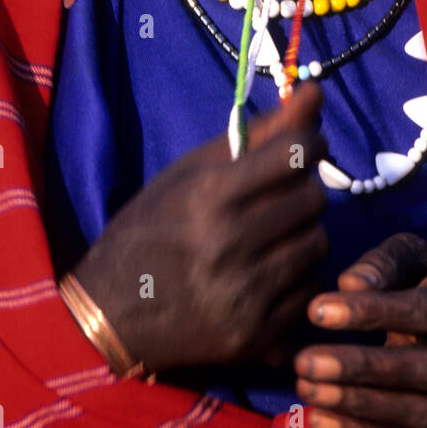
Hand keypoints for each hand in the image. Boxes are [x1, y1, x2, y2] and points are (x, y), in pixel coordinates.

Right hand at [72, 83, 327, 374]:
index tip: (303, 147)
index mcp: (208, 196)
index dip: (309, 142)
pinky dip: (298, 277)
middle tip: (278, 197)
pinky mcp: (255, 335)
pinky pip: (310, 290)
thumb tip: (316, 92)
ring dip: (302, 234)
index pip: (297, 153)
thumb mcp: (189, 173)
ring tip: (271, 236)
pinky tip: (269, 273)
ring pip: (318, 244)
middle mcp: (229, 243)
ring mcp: (244, 294)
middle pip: (313, 199)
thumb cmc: (149, 229)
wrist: (108, 315)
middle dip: (303, 190)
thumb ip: (257, 134)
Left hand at [293, 232, 426, 427]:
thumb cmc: (413, 285)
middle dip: (361, 368)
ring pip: (422, 414)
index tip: (315, 311)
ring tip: (306, 388)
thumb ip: (382, 265)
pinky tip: (319, 419)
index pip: (425, 312)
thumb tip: (350, 284)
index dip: (371, 312)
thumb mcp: (404, 259)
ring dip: (359, 405)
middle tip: (303, 361)